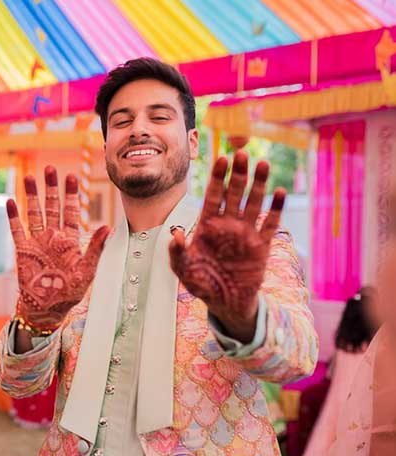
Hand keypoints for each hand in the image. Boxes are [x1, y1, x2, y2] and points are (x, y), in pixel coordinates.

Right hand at [7, 166, 108, 329]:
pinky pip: (17, 230)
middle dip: (51, 188)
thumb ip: (96, 248)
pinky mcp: (22, 251)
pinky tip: (11, 202)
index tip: (71, 175)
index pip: (70, 211)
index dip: (70, 194)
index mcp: (69, 240)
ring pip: (34, 213)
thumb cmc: (71, 291)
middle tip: (49, 168)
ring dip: (32, 196)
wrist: (48, 307)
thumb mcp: (88, 270)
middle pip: (51, 207)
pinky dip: (13, 216)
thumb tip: (108, 226)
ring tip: (28, 177)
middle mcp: (52, 237)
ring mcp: (37, 242)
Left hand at [169, 151, 283, 341]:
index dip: (217, 178)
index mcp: (207, 226)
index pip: (212, 196)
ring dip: (258, 184)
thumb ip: (177, 252)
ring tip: (262, 164)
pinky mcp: (261, 246)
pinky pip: (270, 224)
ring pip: (253, 203)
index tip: (222, 159)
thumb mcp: (184, 269)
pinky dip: (276, 209)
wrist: (225, 302)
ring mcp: (245, 233)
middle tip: (242, 152)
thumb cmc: (201, 283)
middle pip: (233, 194)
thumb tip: (174, 234)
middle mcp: (227, 225)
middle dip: (237, 174)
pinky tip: (280, 192)